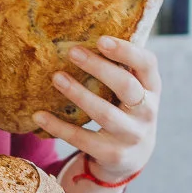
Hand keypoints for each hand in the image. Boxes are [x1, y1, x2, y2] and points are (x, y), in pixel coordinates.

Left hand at [33, 35, 160, 183]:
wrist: (131, 159)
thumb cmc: (124, 111)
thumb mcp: (131, 91)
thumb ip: (119, 68)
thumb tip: (80, 33)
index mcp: (152, 89)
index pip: (148, 64)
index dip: (126, 51)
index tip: (100, 40)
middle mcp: (147, 112)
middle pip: (126, 86)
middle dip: (99, 68)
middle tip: (72, 52)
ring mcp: (132, 136)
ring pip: (105, 113)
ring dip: (78, 94)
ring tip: (56, 78)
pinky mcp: (113, 155)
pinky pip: (82, 139)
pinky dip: (59, 126)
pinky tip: (39, 115)